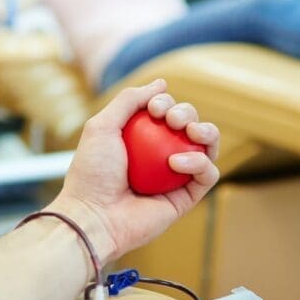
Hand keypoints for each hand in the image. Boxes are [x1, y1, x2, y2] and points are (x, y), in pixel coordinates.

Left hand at [48, 79, 219, 263]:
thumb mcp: (102, 126)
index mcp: (141, 139)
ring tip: (190, 131)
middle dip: (187, 112)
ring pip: (206, 147)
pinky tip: (176, 163)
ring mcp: (175, 177)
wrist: (93, 216)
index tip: (153, 108)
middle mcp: (161, 156)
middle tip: (170, 119)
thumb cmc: (92, 173)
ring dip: (206, 132)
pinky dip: (199, 163)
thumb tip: (162, 83)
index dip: (166, 102)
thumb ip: (129, 100)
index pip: (166, 112)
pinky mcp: (186, 198)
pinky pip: (207, 174)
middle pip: (189, 125)